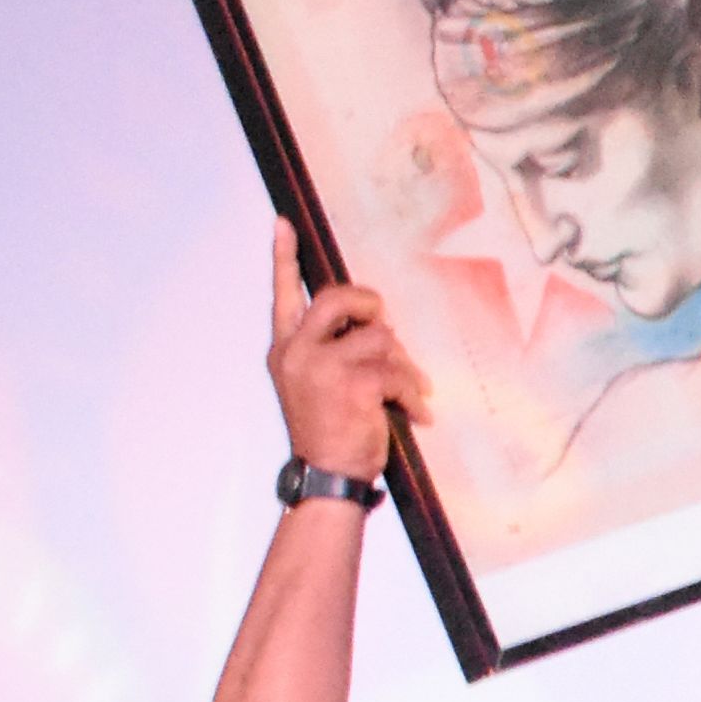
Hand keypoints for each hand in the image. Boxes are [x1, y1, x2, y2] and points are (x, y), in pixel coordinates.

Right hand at [266, 221, 424, 480]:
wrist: (329, 478)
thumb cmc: (328, 432)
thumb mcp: (314, 385)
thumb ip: (330, 349)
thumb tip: (373, 324)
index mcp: (285, 350)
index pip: (283, 295)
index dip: (284, 258)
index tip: (284, 224)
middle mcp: (297, 352)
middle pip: (338, 297)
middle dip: (370, 304)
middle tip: (383, 322)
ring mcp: (322, 366)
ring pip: (380, 337)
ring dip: (404, 364)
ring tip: (408, 390)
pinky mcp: (353, 383)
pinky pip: (397, 370)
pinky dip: (414, 392)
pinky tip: (417, 413)